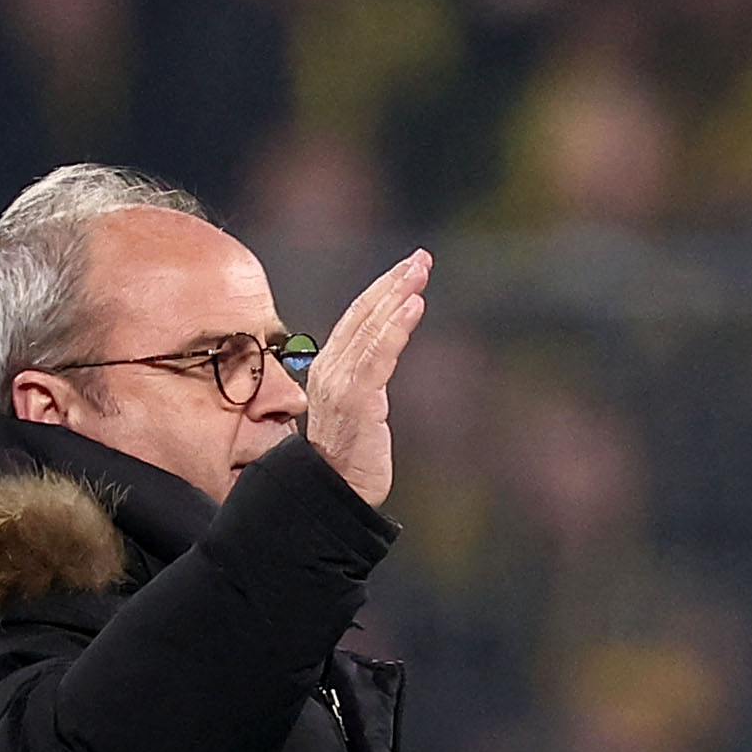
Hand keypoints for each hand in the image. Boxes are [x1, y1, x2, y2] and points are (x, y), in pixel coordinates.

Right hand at [305, 249, 427, 506]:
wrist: (334, 491)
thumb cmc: (349, 456)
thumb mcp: (359, 409)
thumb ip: (366, 381)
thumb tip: (383, 359)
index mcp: (330, 367)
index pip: (356, 319)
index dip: (381, 291)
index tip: (407, 270)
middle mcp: (330, 367)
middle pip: (363, 313)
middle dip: (393, 283)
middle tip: (421, 259)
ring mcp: (340, 381)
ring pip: (371, 327)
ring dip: (397, 295)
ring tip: (420, 271)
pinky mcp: (356, 397)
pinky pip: (378, 354)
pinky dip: (395, 326)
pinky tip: (413, 305)